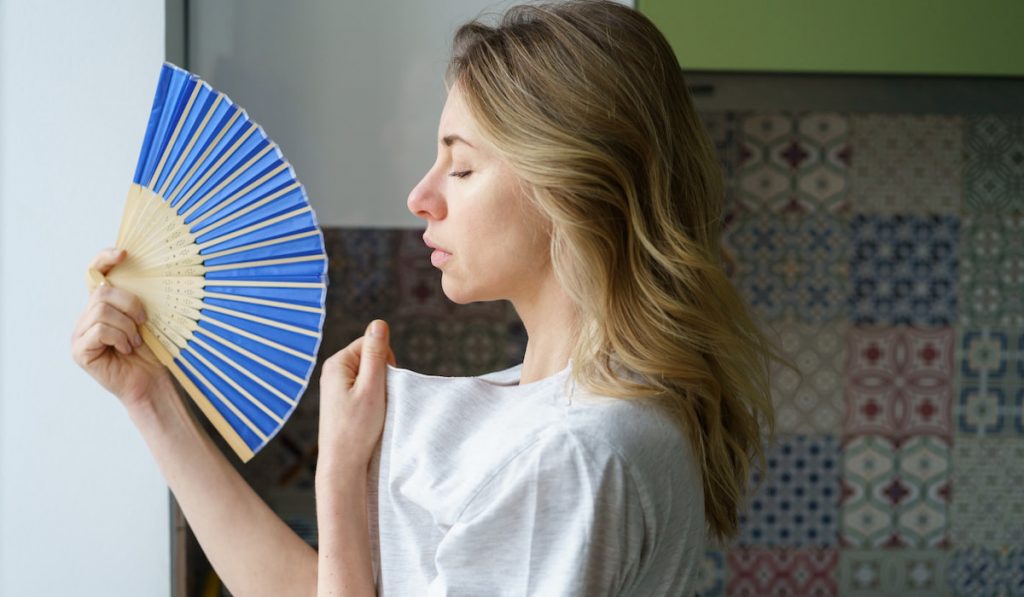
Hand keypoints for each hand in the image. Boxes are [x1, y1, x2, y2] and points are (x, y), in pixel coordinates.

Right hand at [71, 248, 170, 409]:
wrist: (152, 380)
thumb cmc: (152, 350)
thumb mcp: (146, 318)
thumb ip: (136, 298)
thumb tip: (144, 273)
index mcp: (102, 305)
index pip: (94, 273)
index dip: (104, 259)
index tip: (124, 254)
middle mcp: (86, 317)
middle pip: (102, 292)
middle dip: (130, 304)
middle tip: (143, 322)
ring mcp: (80, 334)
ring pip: (101, 311)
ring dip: (127, 326)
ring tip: (135, 341)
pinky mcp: (79, 350)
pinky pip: (100, 330)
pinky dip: (120, 337)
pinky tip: (126, 349)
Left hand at [317, 319, 395, 476]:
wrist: (343, 464)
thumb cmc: (357, 428)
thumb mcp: (372, 388)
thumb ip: (376, 354)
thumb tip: (379, 323)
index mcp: (337, 363)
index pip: (371, 342)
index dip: (385, 361)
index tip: (382, 385)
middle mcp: (333, 371)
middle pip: (370, 357)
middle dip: (382, 375)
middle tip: (378, 400)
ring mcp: (336, 386)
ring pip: (369, 374)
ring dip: (378, 388)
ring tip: (372, 410)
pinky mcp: (340, 399)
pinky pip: (364, 388)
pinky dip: (372, 398)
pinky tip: (368, 415)